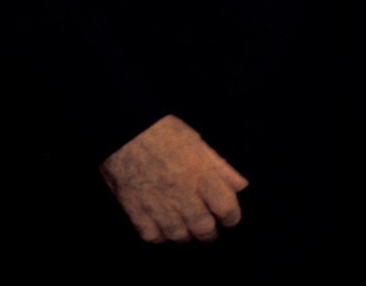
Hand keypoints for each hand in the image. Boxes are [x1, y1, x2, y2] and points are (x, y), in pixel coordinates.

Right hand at [100, 115, 247, 242]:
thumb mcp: (197, 142)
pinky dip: (160, 236)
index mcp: (200, 174)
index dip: (232, 217)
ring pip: (179, 236)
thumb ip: (220, 167)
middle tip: (208, 229)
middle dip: (210, 232)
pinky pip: (152, 236)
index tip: (228, 217)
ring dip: (186, 234)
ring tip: (186, 227)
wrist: (124, 129)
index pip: (226, 208)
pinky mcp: (135, 210)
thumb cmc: (162, 131)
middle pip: (204, 228)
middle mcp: (182, 193)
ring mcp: (157, 204)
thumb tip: (241, 186)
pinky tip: (162, 227)